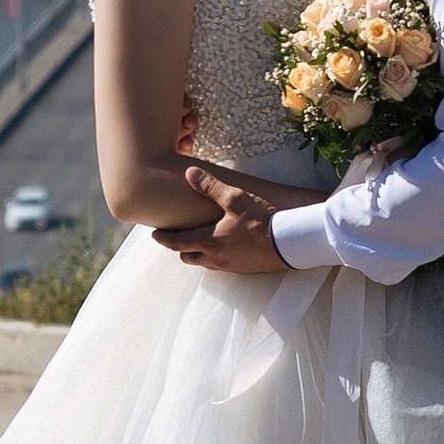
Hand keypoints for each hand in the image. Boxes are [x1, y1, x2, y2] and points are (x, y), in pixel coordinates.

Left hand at [156, 165, 291, 275]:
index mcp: (209, 241)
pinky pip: (222, 266)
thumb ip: (210, 186)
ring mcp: (231, 266)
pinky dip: (215, 258)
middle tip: (176, 237)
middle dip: (180, 248)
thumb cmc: (262, 220)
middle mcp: (216, 257)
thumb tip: (190, 174)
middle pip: (188, 257)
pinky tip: (223, 247)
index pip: (177, 242)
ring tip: (198, 242)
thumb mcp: (235, 198)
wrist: (289, 243)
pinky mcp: (245, 269)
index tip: (154, 235)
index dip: (164, 238)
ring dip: (197, 254)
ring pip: (205, 263)